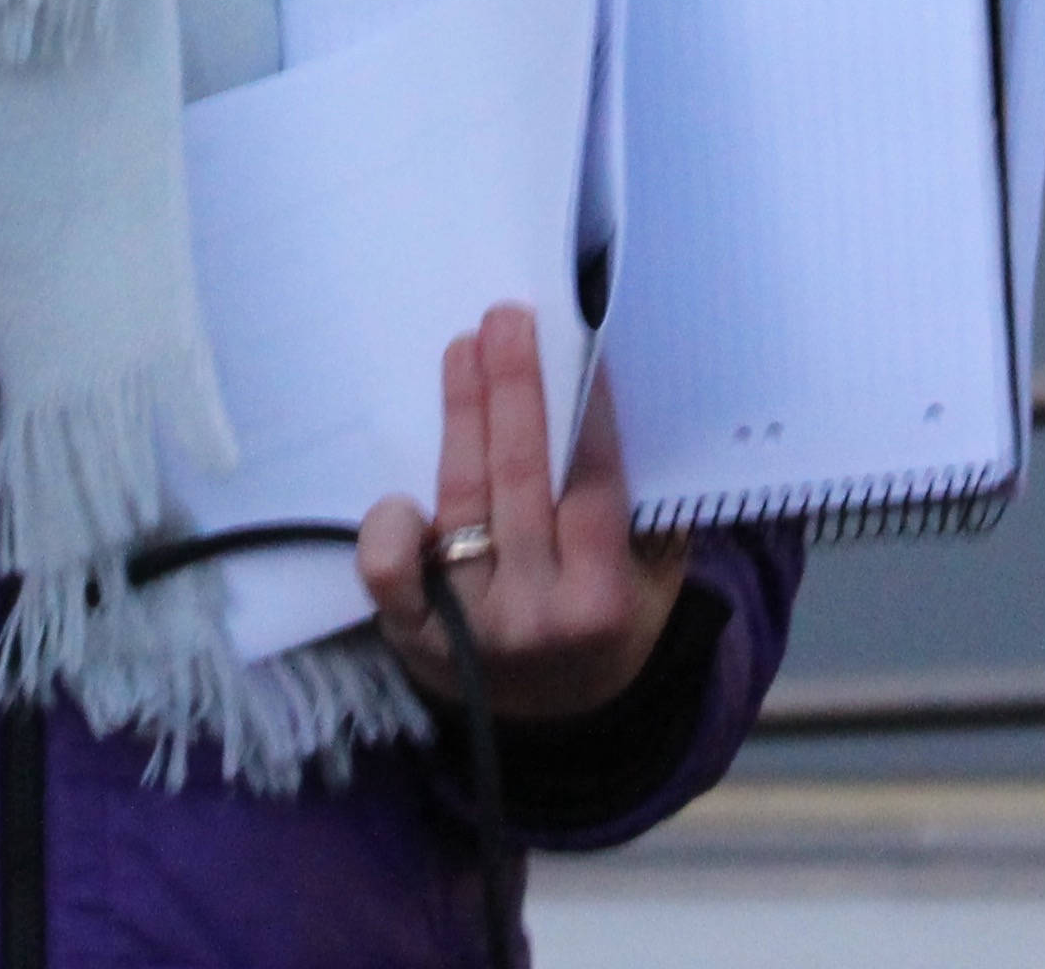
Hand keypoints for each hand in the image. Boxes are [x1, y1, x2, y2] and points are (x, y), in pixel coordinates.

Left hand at [357, 304, 686, 721]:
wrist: (559, 725)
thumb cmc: (611, 621)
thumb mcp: (653, 577)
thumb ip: (643, 506)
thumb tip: (613, 400)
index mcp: (605, 598)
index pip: (595, 486)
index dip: (587, 413)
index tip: (580, 347)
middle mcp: (538, 612)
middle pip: (521, 480)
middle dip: (513, 390)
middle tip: (507, 320)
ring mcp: (473, 625)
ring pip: (461, 505)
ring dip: (461, 418)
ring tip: (465, 352)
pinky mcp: (416, 637)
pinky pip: (391, 575)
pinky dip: (391, 530)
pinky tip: (402, 490)